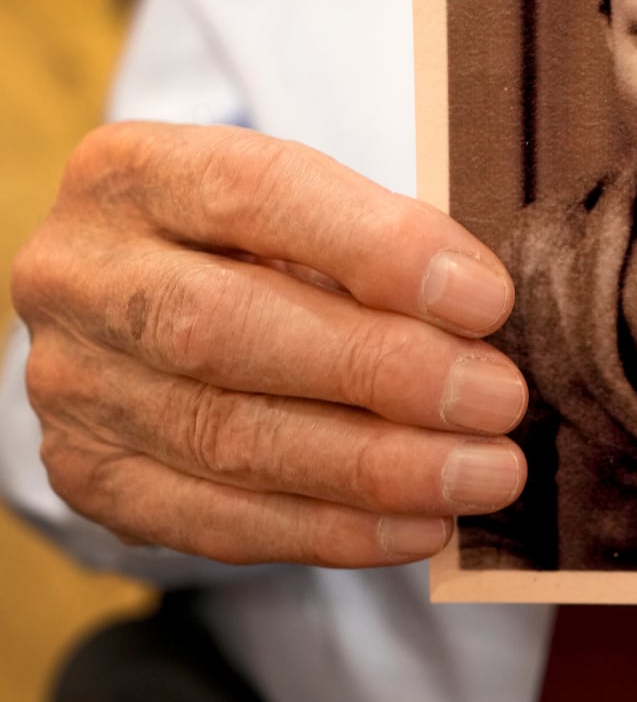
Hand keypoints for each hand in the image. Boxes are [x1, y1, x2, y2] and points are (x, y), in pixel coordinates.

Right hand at [12, 123, 528, 566]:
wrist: (140, 311)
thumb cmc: (263, 243)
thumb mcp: (306, 205)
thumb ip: (375, 242)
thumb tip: (482, 314)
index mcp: (134, 172)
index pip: (255, 194)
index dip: (379, 248)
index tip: (487, 299)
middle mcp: (80, 274)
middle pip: (228, 328)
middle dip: (383, 370)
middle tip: (498, 399)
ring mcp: (73, 384)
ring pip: (228, 437)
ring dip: (376, 467)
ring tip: (484, 472)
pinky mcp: (89, 477)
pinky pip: (216, 521)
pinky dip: (332, 529)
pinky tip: (420, 526)